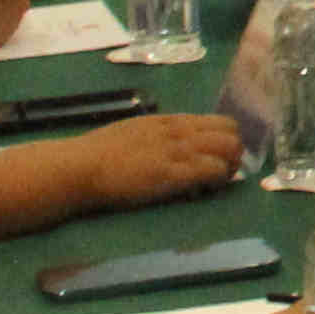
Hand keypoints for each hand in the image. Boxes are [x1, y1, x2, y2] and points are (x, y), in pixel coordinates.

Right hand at [68, 113, 248, 208]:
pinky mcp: (174, 173)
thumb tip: (172, 144)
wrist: (81, 167)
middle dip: (233, 153)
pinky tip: (203, 191)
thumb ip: (157, 136)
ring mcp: (178, 150)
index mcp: (169, 121)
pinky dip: (216, 181)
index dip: (223, 141)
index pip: (216, 122)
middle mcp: (179, 131)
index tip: (217, 158)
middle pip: (230, 132)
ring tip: (214, 183)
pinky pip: (212, 171)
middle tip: (221, 172)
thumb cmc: (99, 154)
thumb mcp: (134, 132)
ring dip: (229, 167)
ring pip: (229, 149)